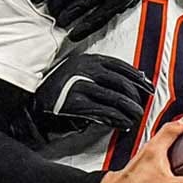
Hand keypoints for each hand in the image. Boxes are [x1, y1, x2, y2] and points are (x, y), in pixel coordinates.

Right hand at [32, 54, 154, 138]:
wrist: (33, 110)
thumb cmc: (60, 95)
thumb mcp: (80, 77)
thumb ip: (103, 76)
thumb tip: (136, 79)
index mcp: (86, 60)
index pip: (119, 65)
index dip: (136, 76)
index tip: (148, 86)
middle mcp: (83, 69)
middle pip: (120, 80)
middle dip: (136, 94)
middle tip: (144, 104)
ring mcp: (79, 85)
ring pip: (115, 97)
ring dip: (130, 108)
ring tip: (136, 116)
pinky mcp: (76, 103)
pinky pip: (105, 111)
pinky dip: (118, 118)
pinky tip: (123, 123)